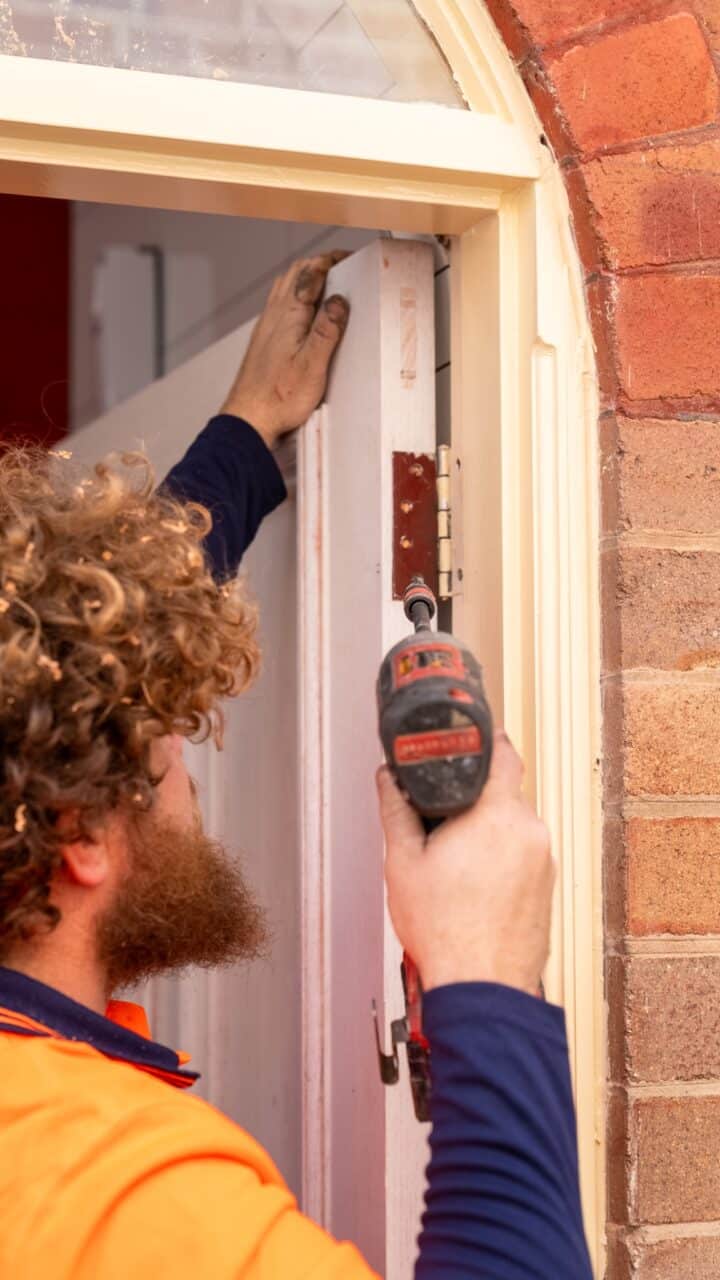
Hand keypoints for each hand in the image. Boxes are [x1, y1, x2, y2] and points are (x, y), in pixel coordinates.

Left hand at [220, 251, 349, 448]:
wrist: (249, 420)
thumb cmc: (279, 398)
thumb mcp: (312, 366)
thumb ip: (326, 330)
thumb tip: (340, 299)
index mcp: (289, 315)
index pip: (310, 272)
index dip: (330, 260)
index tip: (348, 257)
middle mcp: (274, 315)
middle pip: (295, 274)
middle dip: (318, 264)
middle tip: (340, 265)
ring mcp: (266, 327)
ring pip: (284, 288)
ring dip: (305, 278)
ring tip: (325, 283)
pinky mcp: (263, 341)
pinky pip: (279, 305)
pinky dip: (295, 296)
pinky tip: (304, 312)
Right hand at [376, 730, 554, 994]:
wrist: (481, 986)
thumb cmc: (446, 932)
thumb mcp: (403, 863)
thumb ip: (396, 811)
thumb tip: (388, 781)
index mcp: (497, 815)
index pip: (504, 754)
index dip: (487, 741)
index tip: (474, 739)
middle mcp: (530, 832)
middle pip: (505, 794)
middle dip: (475, 801)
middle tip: (443, 821)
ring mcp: (544, 862)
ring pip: (514, 827)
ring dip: (488, 834)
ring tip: (455, 864)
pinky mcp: (547, 888)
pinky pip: (523, 856)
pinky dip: (502, 861)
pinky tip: (475, 887)